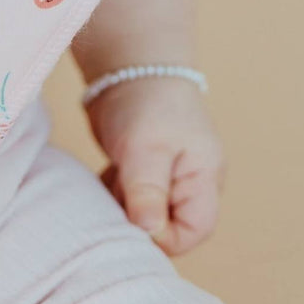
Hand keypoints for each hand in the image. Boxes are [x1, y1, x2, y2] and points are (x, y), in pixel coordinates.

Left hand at [86, 75, 224, 256]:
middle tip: (110, 207)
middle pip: (170, 226)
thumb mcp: (144, 148)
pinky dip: (114, 197)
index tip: (131, 220)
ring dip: (122, 210)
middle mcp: (189, 183)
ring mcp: (166, 177)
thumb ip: (147, 191)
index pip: (195, 232)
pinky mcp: (143, 171)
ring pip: (145, 214)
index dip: (164, 237)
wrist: (128, 66)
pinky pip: (130, 199)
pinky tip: (100, 183)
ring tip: (104, 190)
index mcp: (204, 179)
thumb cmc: (144, 102)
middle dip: (140, 224)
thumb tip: (149, 231)